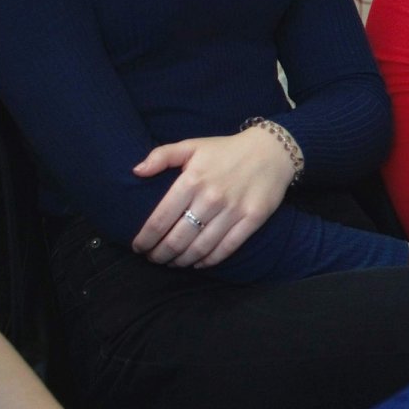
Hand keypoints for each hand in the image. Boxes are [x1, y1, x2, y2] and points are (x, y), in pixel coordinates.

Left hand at [132, 129, 294, 268]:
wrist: (272, 150)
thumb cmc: (226, 150)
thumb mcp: (192, 145)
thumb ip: (162, 156)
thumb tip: (136, 171)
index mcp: (192, 180)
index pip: (160, 220)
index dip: (145, 239)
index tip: (138, 247)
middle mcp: (211, 198)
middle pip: (177, 240)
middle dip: (160, 255)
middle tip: (153, 259)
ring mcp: (233, 210)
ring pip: (199, 248)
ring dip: (181, 261)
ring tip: (172, 263)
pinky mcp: (252, 219)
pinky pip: (226, 248)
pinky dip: (208, 261)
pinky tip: (197, 263)